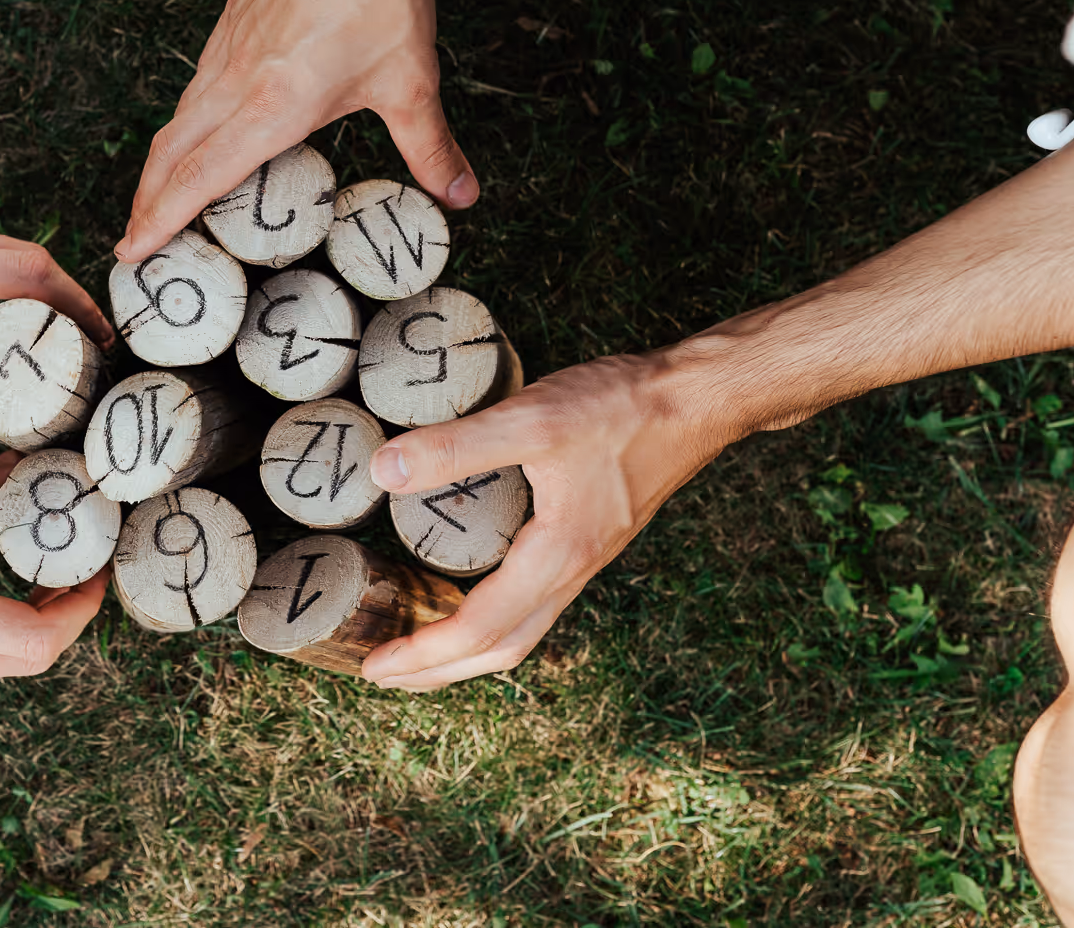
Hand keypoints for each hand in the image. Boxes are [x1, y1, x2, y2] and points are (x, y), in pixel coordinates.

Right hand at [115, 0, 476, 261]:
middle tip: (133, 237)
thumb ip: (430, 149)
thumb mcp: (411, 85)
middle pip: (172, 151)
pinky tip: (202, 121)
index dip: (162, 219)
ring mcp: (228, 44)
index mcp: (271, 107)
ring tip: (158, 189)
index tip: (131, 249)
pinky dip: (188, 116)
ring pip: (181, 114)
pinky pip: (199, 79)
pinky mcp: (232, 17)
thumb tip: (459, 196)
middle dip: (147, 200)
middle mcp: (236, 80)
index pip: (200, 177)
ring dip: (163, 159)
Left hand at [359, 351, 743, 690]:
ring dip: (467, 649)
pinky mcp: (590, 538)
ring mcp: (585, 558)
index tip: (374, 666)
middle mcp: (573, 570)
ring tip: (419, 645)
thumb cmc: (622, 409)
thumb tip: (383, 470)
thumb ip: (455, 446)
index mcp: (557, 556)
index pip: (479, 629)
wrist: (699, 398)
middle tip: (384, 675)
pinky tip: (473, 590)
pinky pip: (536, 600)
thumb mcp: (530, 419)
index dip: (422, 653)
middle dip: (439, 671)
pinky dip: (495, 615)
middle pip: (502, 650)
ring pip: (521, 629)